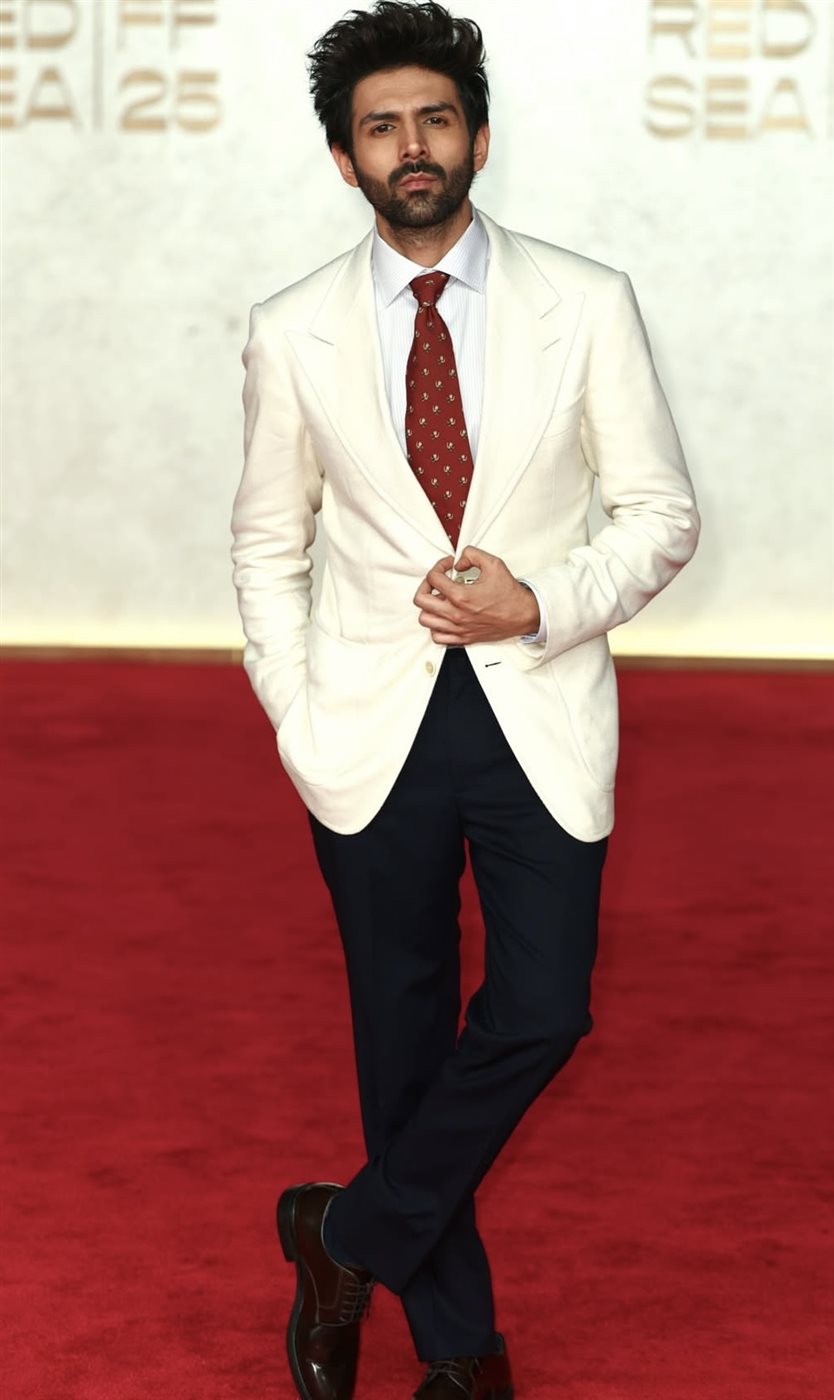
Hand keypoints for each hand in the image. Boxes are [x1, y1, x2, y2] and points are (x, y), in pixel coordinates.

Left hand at [413, 546, 539, 645]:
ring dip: (428, 606)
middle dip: (425, 585)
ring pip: (425, 620)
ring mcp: (458, 628)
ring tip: (438, 599)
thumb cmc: (510, 595)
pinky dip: (435, 626)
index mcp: (461, 596)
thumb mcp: (493, 564)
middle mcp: (456, 614)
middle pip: (421, 600)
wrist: (523, 615)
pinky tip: (443, 616)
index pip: (433, 578)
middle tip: (435, 580)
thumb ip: (472, 555)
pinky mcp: (463, 638)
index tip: (447, 566)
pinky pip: (437, 637)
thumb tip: (458, 562)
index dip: (439, 566)